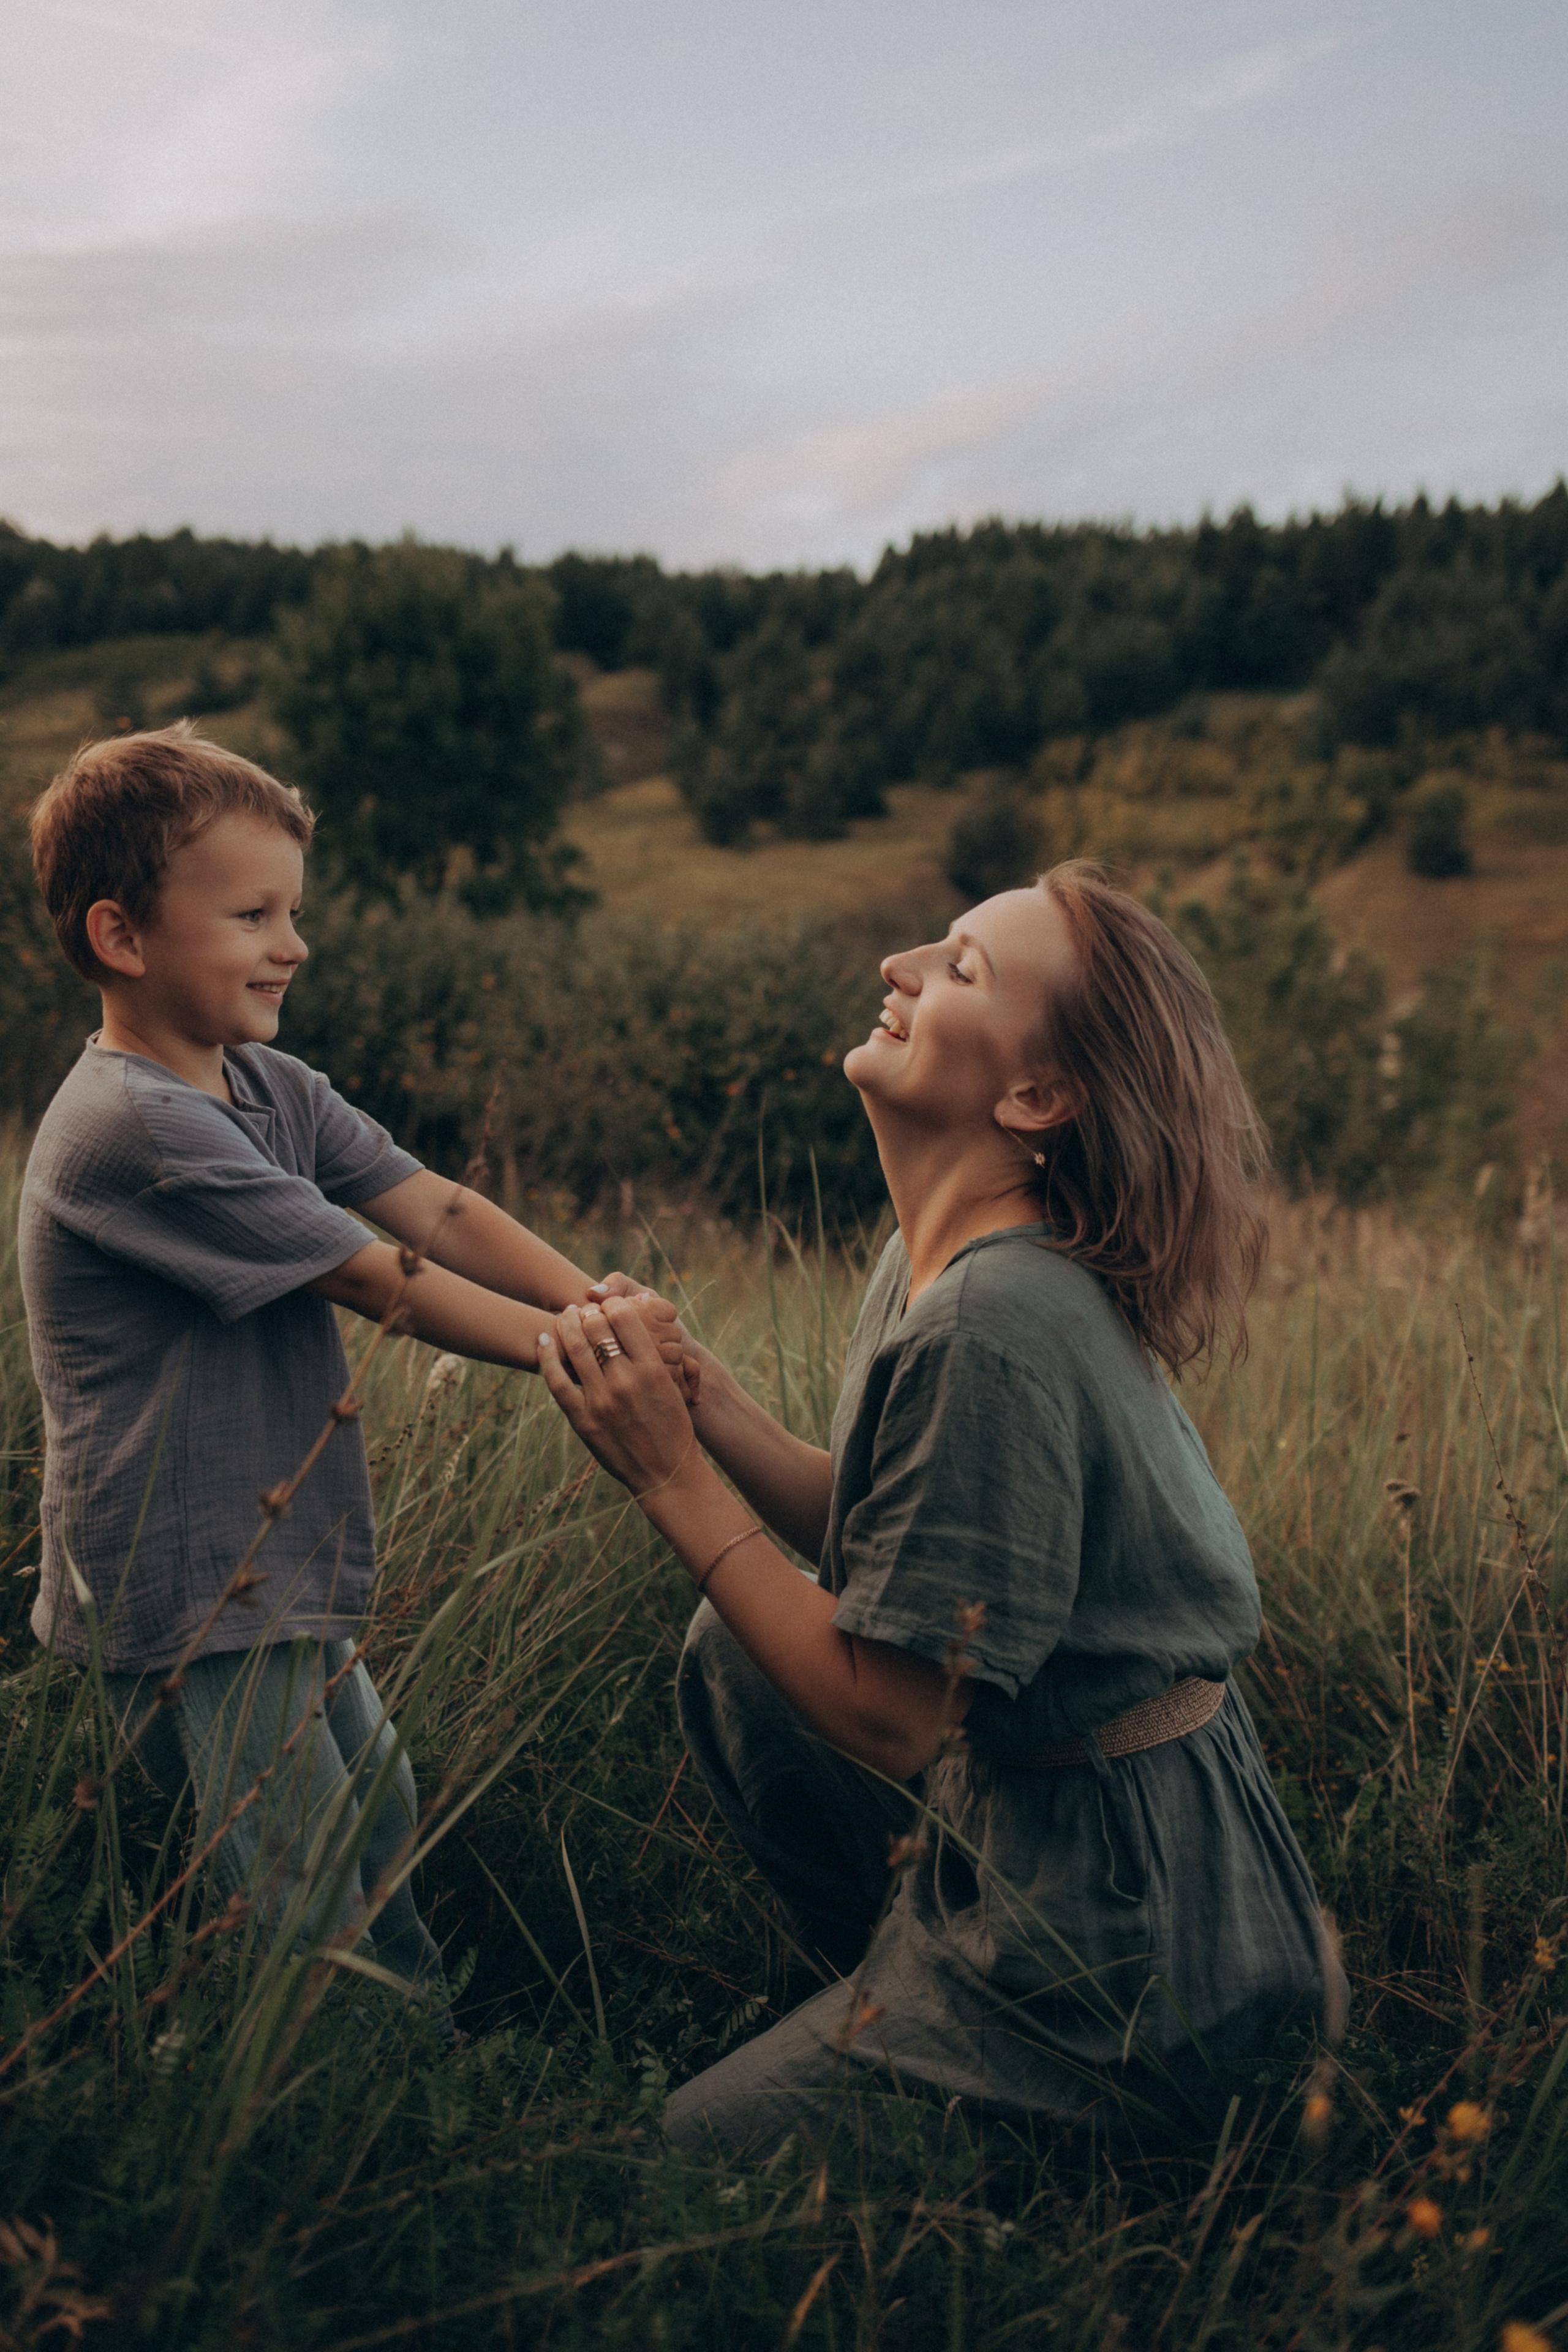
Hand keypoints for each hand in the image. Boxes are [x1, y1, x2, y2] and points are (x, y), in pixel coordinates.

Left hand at [539, 1297, 697, 1497]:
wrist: (666, 1474)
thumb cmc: (674, 1427)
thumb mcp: (673, 1386)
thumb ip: (651, 1355)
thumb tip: (631, 1322)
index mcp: (653, 1369)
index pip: (624, 1317)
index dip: (613, 1304)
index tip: (609, 1304)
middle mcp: (626, 1381)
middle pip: (596, 1328)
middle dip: (588, 1311)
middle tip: (583, 1307)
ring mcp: (601, 1401)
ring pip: (575, 1348)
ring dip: (566, 1324)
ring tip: (565, 1315)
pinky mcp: (583, 1420)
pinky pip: (557, 1381)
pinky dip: (547, 1356)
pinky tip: (543, 1340)